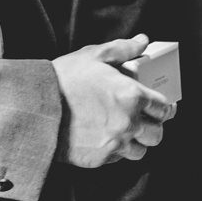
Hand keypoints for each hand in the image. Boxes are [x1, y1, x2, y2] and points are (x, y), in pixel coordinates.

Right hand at [53, 35, 176, 168]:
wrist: (35, 108)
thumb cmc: (63, 80)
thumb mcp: (94, 55)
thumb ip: (123, 48)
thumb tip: (142, 41)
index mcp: (131, 95)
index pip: (163, 108)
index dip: (166, 108)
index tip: (164, 108)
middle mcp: (128, 122)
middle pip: (157, 134)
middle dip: (154, 127)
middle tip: (147, 121)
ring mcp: (115, 143)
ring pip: (141, 151)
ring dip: (137, 142)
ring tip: (127, 132)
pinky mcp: (100, 158)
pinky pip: (119, 159)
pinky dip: (117, 151)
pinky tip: (108, 139)